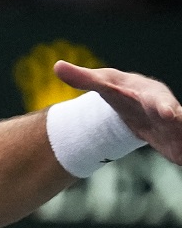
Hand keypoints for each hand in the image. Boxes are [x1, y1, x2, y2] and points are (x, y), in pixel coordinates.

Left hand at [55, 61, 181, 163]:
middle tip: (179, 124)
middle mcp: (166, 110)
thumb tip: (56, 66)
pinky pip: (178, 149)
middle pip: (177, 119)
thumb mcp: (102, 82)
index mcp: (149, 94)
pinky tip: (180, 161)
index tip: (168, 113)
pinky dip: (180, 156)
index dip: (164, 106)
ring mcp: (170, 127)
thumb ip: (82, 78)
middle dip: (180, 123)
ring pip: (181, 134)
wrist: (134, 100)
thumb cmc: (119, 89)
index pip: (158, 100)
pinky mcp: (170, 142)